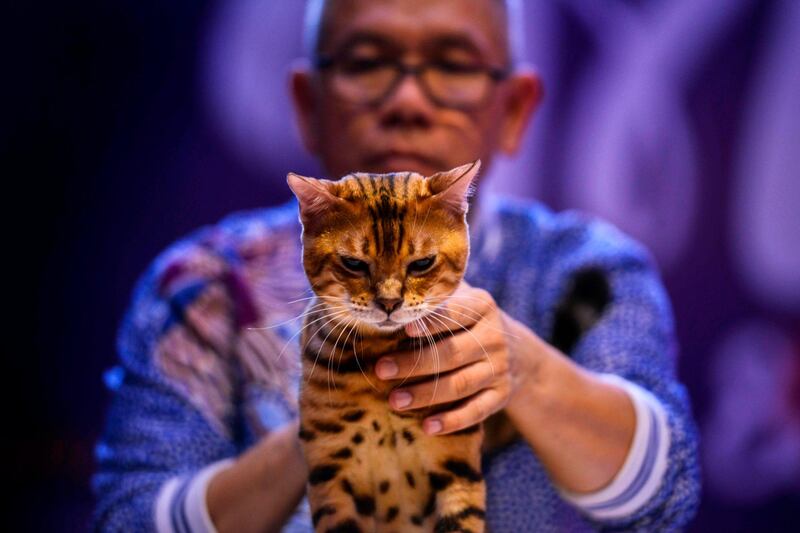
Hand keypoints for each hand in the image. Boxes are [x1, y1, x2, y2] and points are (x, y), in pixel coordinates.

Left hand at [375, 281, 532, 434]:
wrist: (516, 351)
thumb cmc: (468, 321)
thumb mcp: (461, 299)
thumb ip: (435, 292)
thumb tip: (391, 283)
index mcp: (482, 307)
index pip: (454, 313)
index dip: (430, 323)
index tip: (403, 329)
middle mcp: (494, 337)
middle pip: (450, 352)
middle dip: (414, 363)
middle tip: (380, 370)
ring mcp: (499, 368)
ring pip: (460, 384)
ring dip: (426, 394)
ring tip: (394, 401)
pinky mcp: (501, 396)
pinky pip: (476, 411)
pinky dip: (452, 421)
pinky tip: (427, 427)